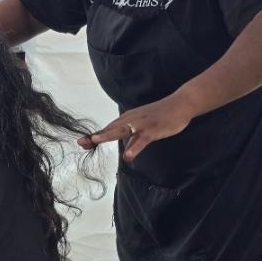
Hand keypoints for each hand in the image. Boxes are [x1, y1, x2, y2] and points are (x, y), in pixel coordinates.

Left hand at [77, 93, 194, 161]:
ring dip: (108, 135)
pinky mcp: (152, 130)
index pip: (108, 128)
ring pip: (122, 131)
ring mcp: (141, 125)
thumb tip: (125, 147)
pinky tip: (128, 156)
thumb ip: (132, 134)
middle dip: (95, 136)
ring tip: (95, 140)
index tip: (82, 142)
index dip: (95, 136)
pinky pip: (141, 140)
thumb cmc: (161, 115)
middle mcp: (131, 120)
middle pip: (110, 129)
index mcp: (127, 119)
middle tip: (81, 142)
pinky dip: (134, 148)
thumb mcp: (142, 124)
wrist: (180, 104)